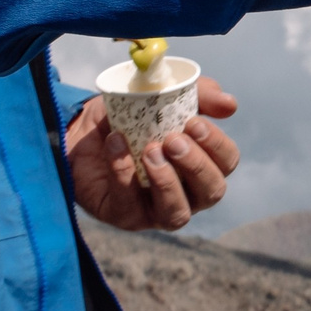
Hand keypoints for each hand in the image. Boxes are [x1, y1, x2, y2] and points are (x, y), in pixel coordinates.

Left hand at [67, 78, 241, 230]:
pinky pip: (130, 206)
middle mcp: (185, 192)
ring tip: (150, 151)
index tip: (194, 122)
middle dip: (196, 165)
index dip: (217, 145)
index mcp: (200, 163)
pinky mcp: (124, 216)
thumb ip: (197, 94)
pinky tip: (115, 144)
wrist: (80, 127)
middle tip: (173, 139)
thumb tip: (230, 105)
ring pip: (177, 214)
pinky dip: (123, 173)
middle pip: (211, 192)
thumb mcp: (161, 95)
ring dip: (167, 182)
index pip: (226, 163)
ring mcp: (155, 210)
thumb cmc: (128, 116)